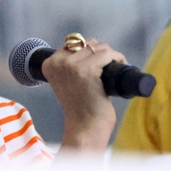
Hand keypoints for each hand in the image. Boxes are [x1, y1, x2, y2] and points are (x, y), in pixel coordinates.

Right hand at [41, 38, 125, 153]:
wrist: (85, 128)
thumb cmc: (80, 107)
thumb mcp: (66, 82)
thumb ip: (69, 67)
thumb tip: (89, 47)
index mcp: (49, 64)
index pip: (72, 42)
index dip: (89, 50)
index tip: (98, 61)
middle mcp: (58, 63)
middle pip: (87, 43)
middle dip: (101, 51)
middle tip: (108, 66)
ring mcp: (72, 66)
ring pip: (99, 47)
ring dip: (110, 54)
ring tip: (115, 66)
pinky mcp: (88, 71)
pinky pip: (107, 54)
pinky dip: (117, 57)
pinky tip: (121, 64)